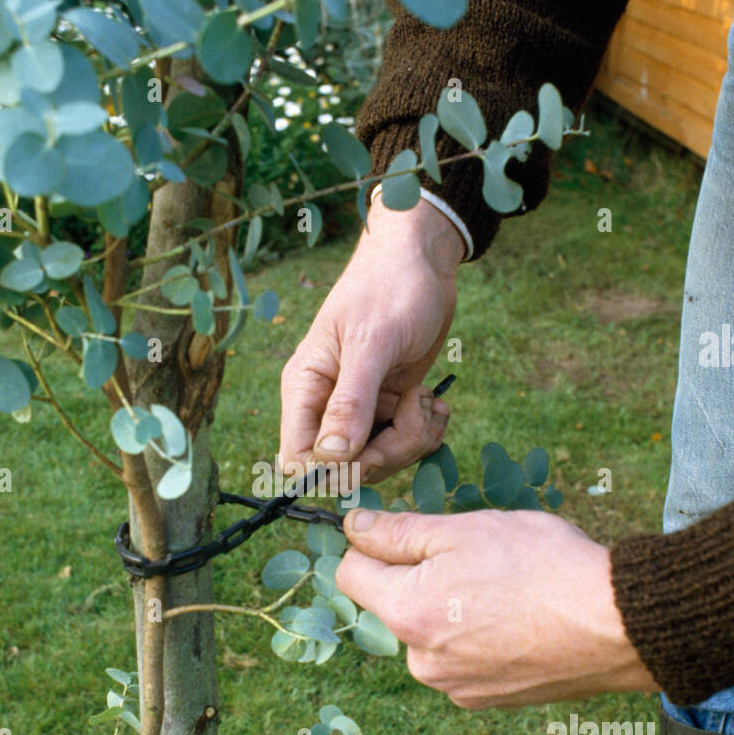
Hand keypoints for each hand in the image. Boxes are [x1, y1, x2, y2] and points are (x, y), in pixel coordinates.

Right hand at [278, 194, 464, 483]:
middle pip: (347, 469)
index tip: (370, 454)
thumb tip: (331, 457)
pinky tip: (435, 401)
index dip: (333, 471)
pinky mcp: (390, 408)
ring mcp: (361, 410)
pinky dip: (426, 430)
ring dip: (413, 439)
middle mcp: (327, 405)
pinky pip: (404, 444)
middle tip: (415, 413)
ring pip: (380, 460)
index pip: (298, 458)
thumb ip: (351, 401)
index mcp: (306, 388)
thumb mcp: (372, 342)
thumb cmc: (390, 288)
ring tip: (428, 400)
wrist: (424, 263)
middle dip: (387, 452)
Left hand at [336, 508, 659, 707]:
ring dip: (452, 609)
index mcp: (406, 613)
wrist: (616, 625)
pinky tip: (519, 620)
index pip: (349, 574)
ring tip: (506, 591)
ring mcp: (455, 687)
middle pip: (394, 605)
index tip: (404, 531)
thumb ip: (398, 531)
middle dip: (420, 578)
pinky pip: (464, 659)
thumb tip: (352, 528)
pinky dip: (480, 638)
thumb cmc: (543, 567)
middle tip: (477, 558)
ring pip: (431, 633)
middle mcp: (421, 661)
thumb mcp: (464, 530)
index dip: (370, 544)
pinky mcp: (487, 699)